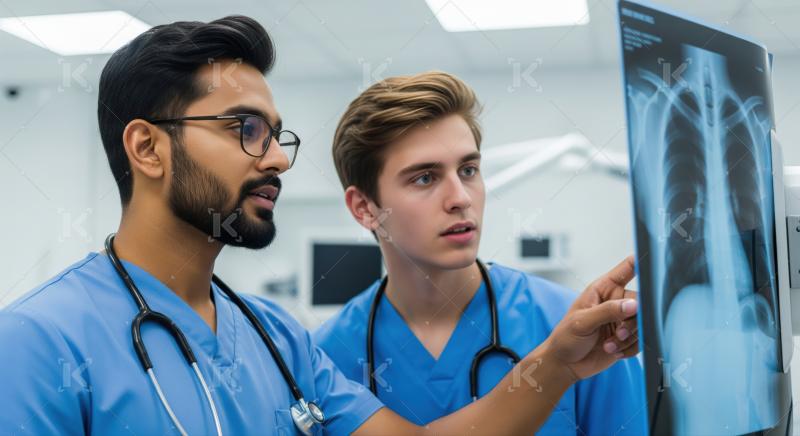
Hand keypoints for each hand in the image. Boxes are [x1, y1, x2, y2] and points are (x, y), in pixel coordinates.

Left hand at [543, 256, 638, 380]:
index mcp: (603, 289)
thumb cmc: (566, 338)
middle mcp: (615, 301)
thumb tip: (632, 305)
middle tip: (618, 332)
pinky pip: (641, 340)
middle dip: (632, 321)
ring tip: (609, 344)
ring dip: (629, 338)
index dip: (640, 262)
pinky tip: (613, 350)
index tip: (652, 259)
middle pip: (641, 302)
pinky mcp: (627, 337)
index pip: (626, 269)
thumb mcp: (582, 322)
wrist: (566, 364)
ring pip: (643, 323)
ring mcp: (622, 319)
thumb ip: (607, 311)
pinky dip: (629, 348)